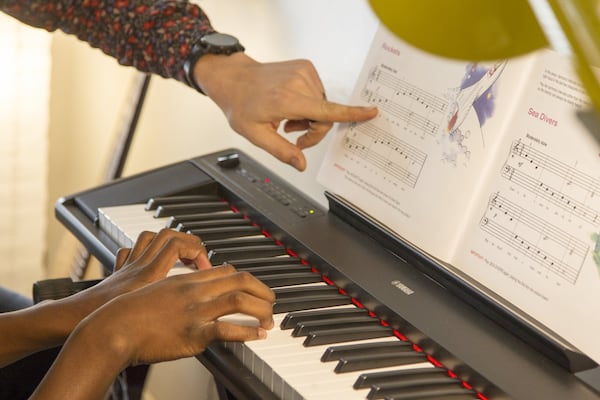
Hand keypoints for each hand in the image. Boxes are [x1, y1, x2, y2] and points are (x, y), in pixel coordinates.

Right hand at [31, 247, 273, 398]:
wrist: (110, 329)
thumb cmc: (127, 314)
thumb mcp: (155, 293)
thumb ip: (176, 293)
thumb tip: (191, 301)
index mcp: (185, 280)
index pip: (226, 270)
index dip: (245, 279)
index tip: (253, 289)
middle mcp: (194, 291)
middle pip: (239, 279)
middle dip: (262, 290)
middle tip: (271, 302)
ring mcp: (194, 311)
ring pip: (239, 299)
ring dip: (260, 308)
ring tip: (269, 319)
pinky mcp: (192, 333)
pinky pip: (227, 328)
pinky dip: (247, 331)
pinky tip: (257, 336)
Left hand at [72, 229, 211, 313]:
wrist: (74, 321)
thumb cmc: (107, 323)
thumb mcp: (153, 321)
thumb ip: (179, 314)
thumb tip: (202, 317)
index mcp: (152, 274)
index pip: (181, 245)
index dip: (199, 252)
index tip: (206, 268)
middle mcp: (140, 266)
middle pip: (169, 234)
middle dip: (189, 241)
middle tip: (198, 258)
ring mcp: (128, 267)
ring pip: (149, 237)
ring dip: (168, 240)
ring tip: (179, 254)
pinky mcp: (118, 273)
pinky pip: (129, 251)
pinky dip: (142, 250)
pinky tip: (149, 260)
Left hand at [193, 52, 377, 170]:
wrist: (234, 78)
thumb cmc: (241, 106)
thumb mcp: (255, 135)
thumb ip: (281, 151)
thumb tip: (301, 165)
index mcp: (287, 100)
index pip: (326, 110)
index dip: (351, 114)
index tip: (372, 112)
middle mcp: (299, 82)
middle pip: (324, 115)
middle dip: (313, 130)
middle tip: (293, 135)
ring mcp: (304, 71)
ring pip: (322, 105)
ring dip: (309, 117)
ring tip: (287, 118)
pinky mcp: (306, 66)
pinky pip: (318, 93)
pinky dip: (308, 103)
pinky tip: (290, 105)